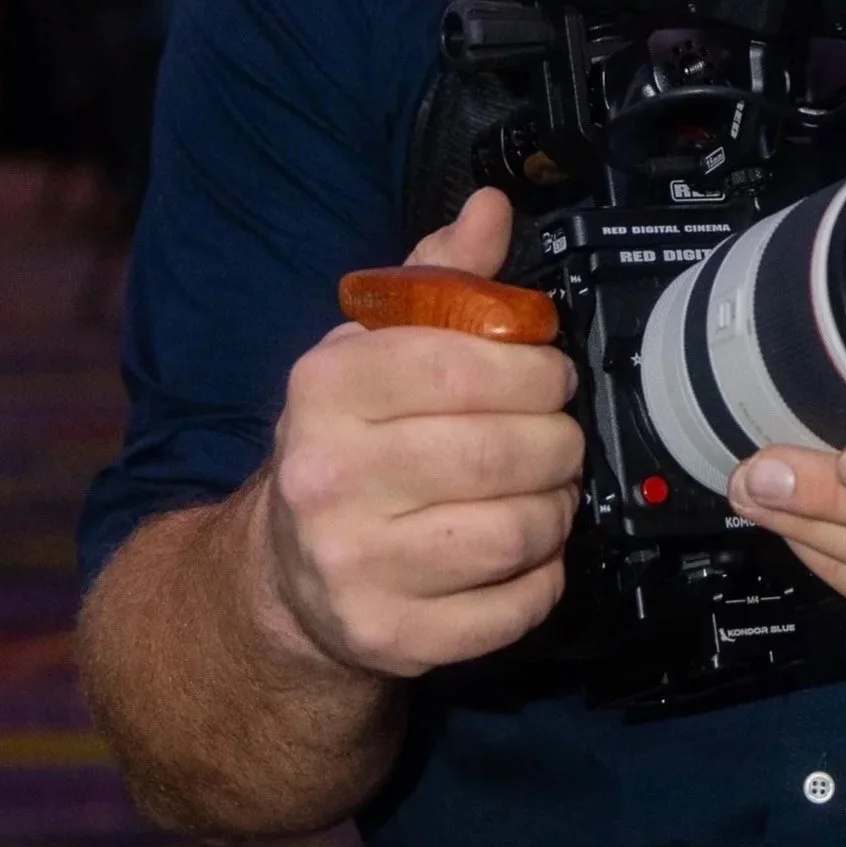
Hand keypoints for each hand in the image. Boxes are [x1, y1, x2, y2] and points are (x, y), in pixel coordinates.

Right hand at [257, 189, 584, 679]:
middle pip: (500, 453)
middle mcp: (327, 480)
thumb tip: (490, 207)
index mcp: (325, 390)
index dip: (531, 366)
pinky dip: (544, 577)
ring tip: (546, 489)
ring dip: (558, 507)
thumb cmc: (351, 440)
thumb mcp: (376, 346)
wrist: (286, 573)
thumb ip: (439, 277)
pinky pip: (515, 608)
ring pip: (516, 532)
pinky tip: (526, 552)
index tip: (547, 372)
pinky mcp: (393, 639)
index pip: (461, 365)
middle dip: (557, 439)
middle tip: (558, 434)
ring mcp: (356, 568)